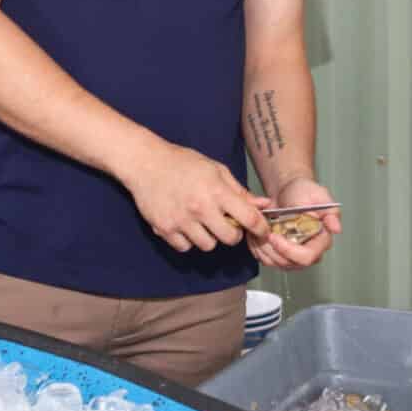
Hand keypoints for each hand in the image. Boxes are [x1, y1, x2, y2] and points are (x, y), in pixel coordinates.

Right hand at [122, 140, 270, 253]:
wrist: (146, 163)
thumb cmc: (184, 163)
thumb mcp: (216, 170)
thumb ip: (240, 191)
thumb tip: (265, 204)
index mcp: (217, 191)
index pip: (249, 218)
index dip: (261, 228)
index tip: (263, 231)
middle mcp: (200, 208)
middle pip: (230, 238)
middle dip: (233, 233)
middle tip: (227, 224)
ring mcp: (181, 221)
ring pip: (208, 246)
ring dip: (209, 237)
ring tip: (202, 222)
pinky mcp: (164, 229)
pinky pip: (185, 247)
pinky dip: (188, 240)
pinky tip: (185, 224)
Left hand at [250, 177, 339, 270]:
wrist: (289, 191)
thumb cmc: (304, 192)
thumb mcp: (319, 196)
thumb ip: (330, 212)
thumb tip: (336, 228)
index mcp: (321, 240)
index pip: (307, 257)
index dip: (288, 251)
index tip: (274, 236)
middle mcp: (309, 251)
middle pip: (289, 264)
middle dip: (271, 249)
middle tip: (261, 233)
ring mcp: (294, 256)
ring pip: (275, 264)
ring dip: (262, 248)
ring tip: (256, 231)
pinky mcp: (281, 255)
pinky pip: (266, 260)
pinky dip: (257, 248)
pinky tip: (256, 234)